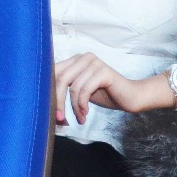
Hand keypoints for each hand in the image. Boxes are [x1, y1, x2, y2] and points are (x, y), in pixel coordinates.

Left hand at [52, 53, 171, 124]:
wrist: (131, 97)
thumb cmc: (105, 94)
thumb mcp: (81, 91)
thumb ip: (66, 90)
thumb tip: (45, 103)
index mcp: (75, 60)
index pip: (53, 73)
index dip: (49, 93)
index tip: (52, 113)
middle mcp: (83, 57)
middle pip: (60, 79)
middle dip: (58, 101)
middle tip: (60, 119)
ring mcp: (94, 62)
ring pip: (73, 87)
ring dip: (74, 107)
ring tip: (80, 118)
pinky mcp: (103, 71)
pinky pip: (84, 90)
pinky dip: (82, 105)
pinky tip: (85, 114)